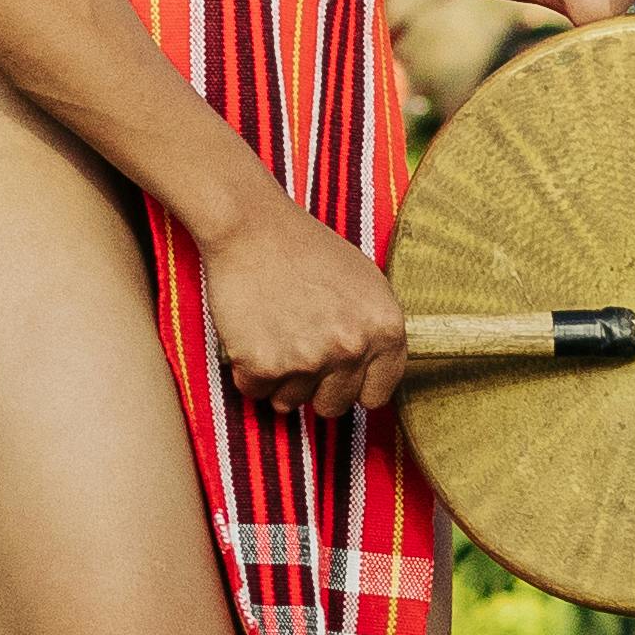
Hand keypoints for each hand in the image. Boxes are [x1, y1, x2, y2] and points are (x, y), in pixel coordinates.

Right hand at [197, 190, 405, 417]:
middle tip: (298, 351)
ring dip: (279, 379)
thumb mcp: (366, 282)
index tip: (338, 376)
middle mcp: (352, 348)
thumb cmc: (307, 249)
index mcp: (386, 329)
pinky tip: (252, 335)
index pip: (377, 395)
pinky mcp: (264, 364)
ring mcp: (308, 359)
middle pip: (334, 406)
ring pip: (291, 403)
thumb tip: (372, 374)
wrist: (252, 227)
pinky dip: (248, 371)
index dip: (354, 387)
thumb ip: (375, 331)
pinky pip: (255, 391)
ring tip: (274, 334)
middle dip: (315, 388)